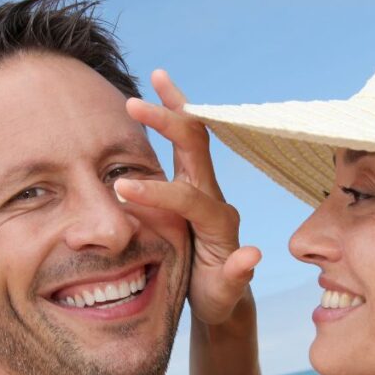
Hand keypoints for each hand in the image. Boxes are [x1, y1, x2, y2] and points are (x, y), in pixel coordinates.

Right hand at [119, 69, 260, 324]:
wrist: (224, 296)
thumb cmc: (219, 298)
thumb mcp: (224, 294)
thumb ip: (235, 276)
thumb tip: (252, 256)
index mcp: (218, 220)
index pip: (188, 195)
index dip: (157, 192)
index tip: (122, 191)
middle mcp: (213, 195)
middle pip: (197, 148)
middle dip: (168, 123)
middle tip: (135, 103)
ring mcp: (203, 187)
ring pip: (193, 137)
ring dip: (175, 107)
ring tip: (159, 76)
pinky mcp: (190, 186)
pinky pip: (182, 145)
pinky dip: (170, 119)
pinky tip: (155, 100)